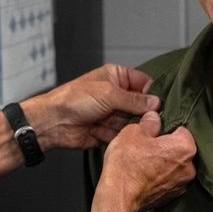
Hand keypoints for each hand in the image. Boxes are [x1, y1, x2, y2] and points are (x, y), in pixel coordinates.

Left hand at [23, 64, 161, 150]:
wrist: (54, 122)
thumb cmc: (74, 99)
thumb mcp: (109, 94)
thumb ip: (135, 100)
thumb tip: (157, 103)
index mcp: (117, 76)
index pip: (145, 83)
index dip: (152, 94)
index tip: (158, 105)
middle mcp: (116, 94)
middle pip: (141, 106)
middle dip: (138, 113)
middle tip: (133, 117)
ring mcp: (112, 113)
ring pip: (133, 122)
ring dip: (123, 125)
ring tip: (107, 122)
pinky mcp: (108, 130)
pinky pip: (122, 135)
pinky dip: (114, 135)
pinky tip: (99, 130)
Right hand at [97, 111, 195, 211]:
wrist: (118, 196)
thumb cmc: (127, 164)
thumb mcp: (133, 132)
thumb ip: (149, 122)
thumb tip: (153, 117)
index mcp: (184, 147)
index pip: (182, 130)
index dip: (166, 129)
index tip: (153, 133)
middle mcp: (188, 167)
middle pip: (180, 150)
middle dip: (166, 147)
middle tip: (145, 147)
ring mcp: (180, 185)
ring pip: (174, 167)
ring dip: (163, 164)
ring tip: (142, 163)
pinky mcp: (170, 197)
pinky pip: (167, 181)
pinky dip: (159, 178)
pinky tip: (143, 176)